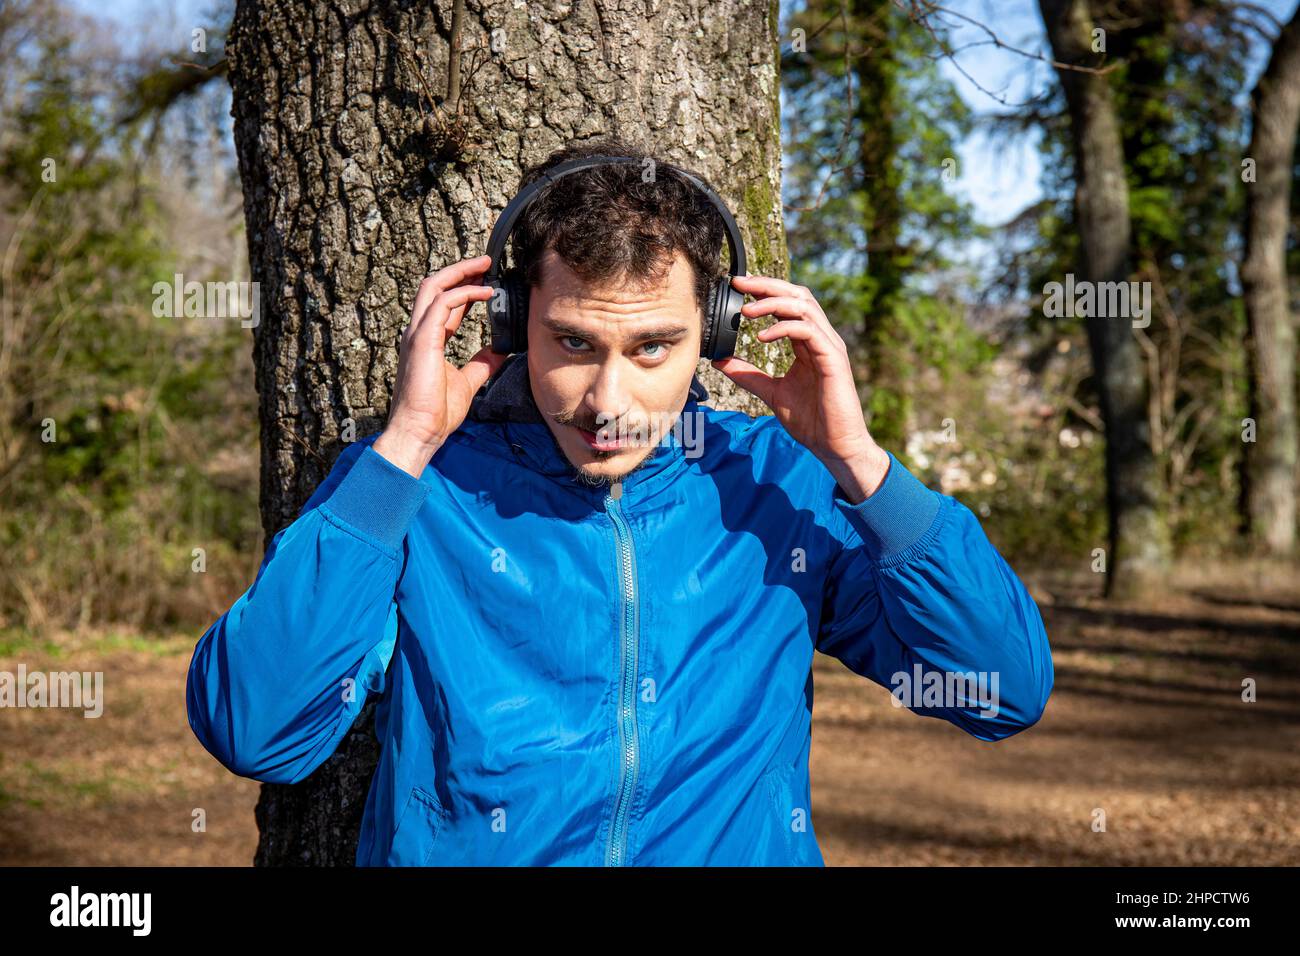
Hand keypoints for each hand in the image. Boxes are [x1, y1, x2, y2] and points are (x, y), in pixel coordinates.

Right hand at [373, 255, 506, 476]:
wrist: (421, 431)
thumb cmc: (437, 412)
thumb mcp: (468, 381)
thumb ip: (481, 364)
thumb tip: (499, 352)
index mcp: (427, 340)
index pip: (444, 304)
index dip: (465, 289)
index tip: (487, 281)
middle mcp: (419, 332)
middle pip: (435, 286)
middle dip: (460, 270)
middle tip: (486, 262)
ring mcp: (417, 334)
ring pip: (434, 287)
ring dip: (460, 273)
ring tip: (485, 265)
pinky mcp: (422, 340)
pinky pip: (442, 304)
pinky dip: (464, 294)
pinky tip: (485, 293)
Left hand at [711, 275, 890, 502]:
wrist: (835, 445)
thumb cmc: (811, 421)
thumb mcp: (771, 392)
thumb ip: (748, 375)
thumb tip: (720, 361)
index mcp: (808, 343)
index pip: (787, 304)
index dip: (764, 291)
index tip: (737, 287)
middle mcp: (821, 338)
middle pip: (797, 295)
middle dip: (767, 285)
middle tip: (739, 283)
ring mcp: (829, 346)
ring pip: (804, 306)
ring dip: (773, 303)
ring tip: (746, 310)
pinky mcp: (833, 359)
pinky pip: (808, 331)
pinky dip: (783, 328)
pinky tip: (762, 337)